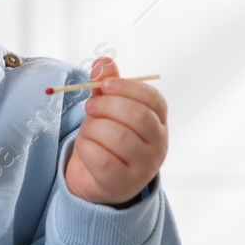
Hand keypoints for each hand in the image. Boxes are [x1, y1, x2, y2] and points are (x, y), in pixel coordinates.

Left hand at [63, 56, 167, 206]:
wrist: (95, 180)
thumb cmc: (105, 139)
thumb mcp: (105, 109)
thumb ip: (105, 85)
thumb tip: (103, 61)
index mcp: (159, 121)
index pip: (153, 99)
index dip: (128, 87)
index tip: (104, 85)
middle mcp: (159, 144)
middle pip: (138, 116)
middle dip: (107, 106)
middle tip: (89, 106)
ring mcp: (144, 167)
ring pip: (119, 137)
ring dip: (94, 128)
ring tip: (87, 130)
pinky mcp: (123, 184)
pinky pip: (103, 159)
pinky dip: (87, 148)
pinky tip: (85, 147)